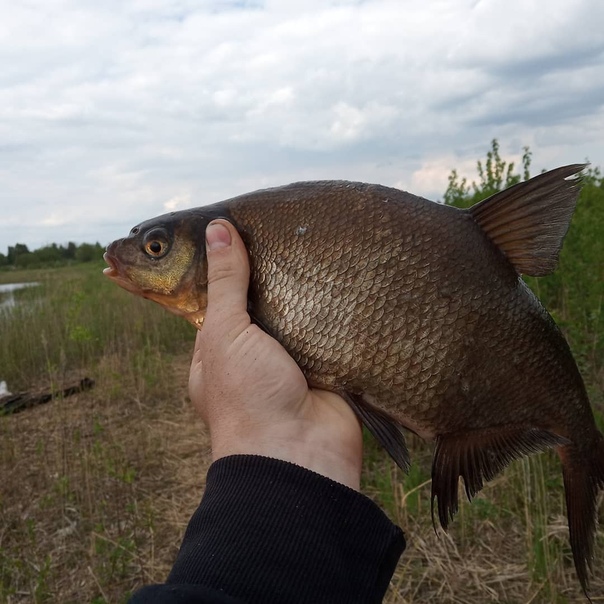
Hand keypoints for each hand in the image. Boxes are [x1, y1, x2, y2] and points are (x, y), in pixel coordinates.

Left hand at [189, 220, 362, 489]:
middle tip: (281, 232)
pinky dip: (329, 309)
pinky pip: (325, 329)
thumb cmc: (246, 396)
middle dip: (269, 276)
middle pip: (259, 304)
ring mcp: (287, 362)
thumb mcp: (225, 333)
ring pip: (294, 314)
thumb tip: (218, 229)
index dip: (225, 267)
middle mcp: (250, 356)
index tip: (238, 230)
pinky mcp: (323, 366)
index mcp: (215, 351)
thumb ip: (225, 283)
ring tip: (311, 244)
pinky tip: (336, 275)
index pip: (218, 299)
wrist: (300, 455)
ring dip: (301, 291)